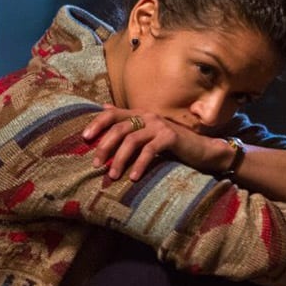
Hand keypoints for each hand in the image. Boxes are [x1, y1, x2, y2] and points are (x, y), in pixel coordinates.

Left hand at [81, 105, 229, 180]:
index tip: (85, 138)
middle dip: (105, 147)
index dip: (97, 123)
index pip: (112, 113)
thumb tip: (103, 107)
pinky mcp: (170, 137)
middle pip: (119, 128)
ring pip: (132, 140)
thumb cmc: (171, 144)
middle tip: (96, 164)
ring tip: (113, 175)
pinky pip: (149, 150)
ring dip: (120, 159)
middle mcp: (148, 116)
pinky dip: (140, 164)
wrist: (200, 150)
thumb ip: (127, 122)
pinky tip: (134, 177)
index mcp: (139, 114)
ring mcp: (159, 126)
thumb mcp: (147, 132)